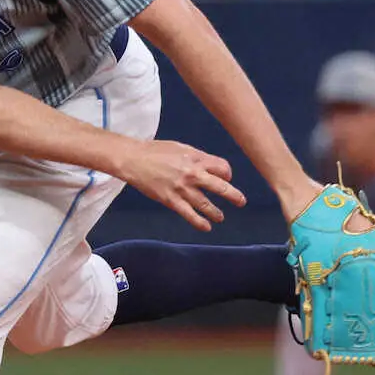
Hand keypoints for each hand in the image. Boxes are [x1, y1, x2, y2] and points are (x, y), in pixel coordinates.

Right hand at [123, 140, 246, 231]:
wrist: (133, 159)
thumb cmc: (155, 151)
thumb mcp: (180, 147)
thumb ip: (197, 157)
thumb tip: (211, 167)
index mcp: (196, 158)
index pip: (222, 168)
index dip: (227, 174)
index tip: (225, 178)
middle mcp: (192, 174)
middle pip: (221, 187)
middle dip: (234, 196)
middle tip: (241, 201)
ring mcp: (182, 188)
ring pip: (206, 205)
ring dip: (216, 213)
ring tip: (220, 217)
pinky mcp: (171, 200)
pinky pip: (189, 215)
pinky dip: (200, 222)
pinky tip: (206, 227)